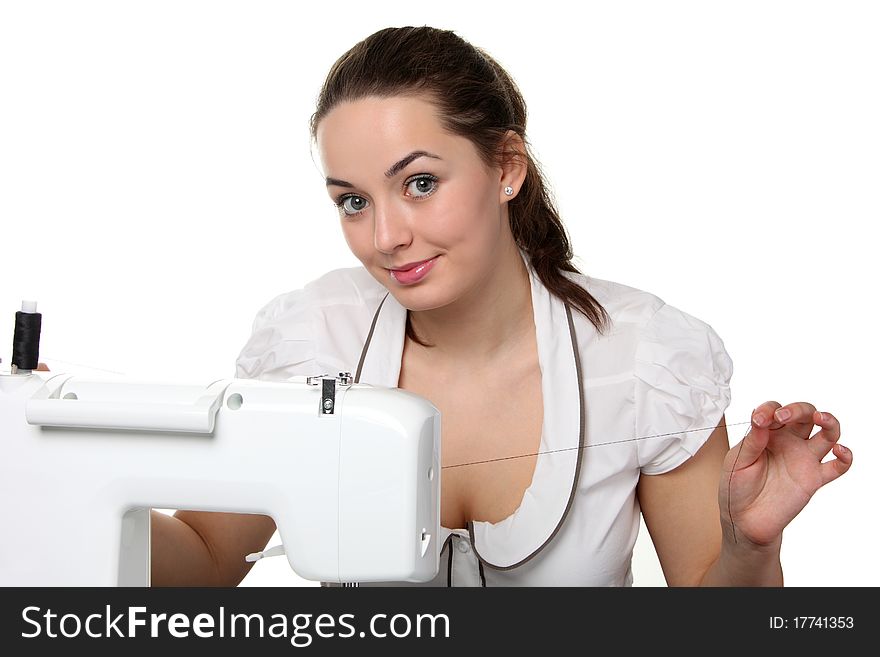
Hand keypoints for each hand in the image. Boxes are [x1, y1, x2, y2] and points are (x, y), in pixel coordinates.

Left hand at [719, 401, 851, 547]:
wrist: (745, 520)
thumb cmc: (736, 488)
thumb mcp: (737, 462)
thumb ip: (752, 441)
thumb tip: (761, 418)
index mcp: (767, 434)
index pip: (775, 410)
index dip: (769, 409)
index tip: (759, 420)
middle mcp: (788, 442)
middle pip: (804, 415)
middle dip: (798, 409)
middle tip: (783, 416)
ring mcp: (803, 459)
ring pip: (827, 433)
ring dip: (829, 421)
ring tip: (821, 418)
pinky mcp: (814, 479)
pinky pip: (838, 466)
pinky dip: (845, 457)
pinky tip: (839, 451)